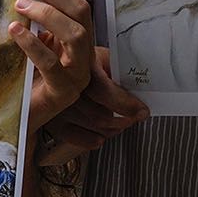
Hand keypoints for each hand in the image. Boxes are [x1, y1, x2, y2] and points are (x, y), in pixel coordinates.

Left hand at [10, 0, 94, 129]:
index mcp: (79, 35)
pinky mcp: (63, 92)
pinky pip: (53, 64)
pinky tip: (15, 30)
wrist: (22, 120)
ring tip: (19, 5)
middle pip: (81, 9)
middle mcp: (84, 52)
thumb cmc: (25, 77)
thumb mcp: (33, 40)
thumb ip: (34, 16)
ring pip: (75, 33)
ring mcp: (78, 73)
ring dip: (47, 13)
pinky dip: (33, 43)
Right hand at [41, 46, 148, 164]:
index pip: (104, 92)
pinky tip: (103, 134)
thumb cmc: (86, 62)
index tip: (142, 111)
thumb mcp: (103, 58)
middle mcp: (65, 89)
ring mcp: (57, 108)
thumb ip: (120, 72)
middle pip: (100, 116)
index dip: (126, 105)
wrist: (57, 65)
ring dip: (114, 128)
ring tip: (122, 121)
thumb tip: (143, 90)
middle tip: (136, 117)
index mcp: (81, 67)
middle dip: (125, 120)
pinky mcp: (54, 122)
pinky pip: (80, 139)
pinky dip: (96, 139)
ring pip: (94, 128)